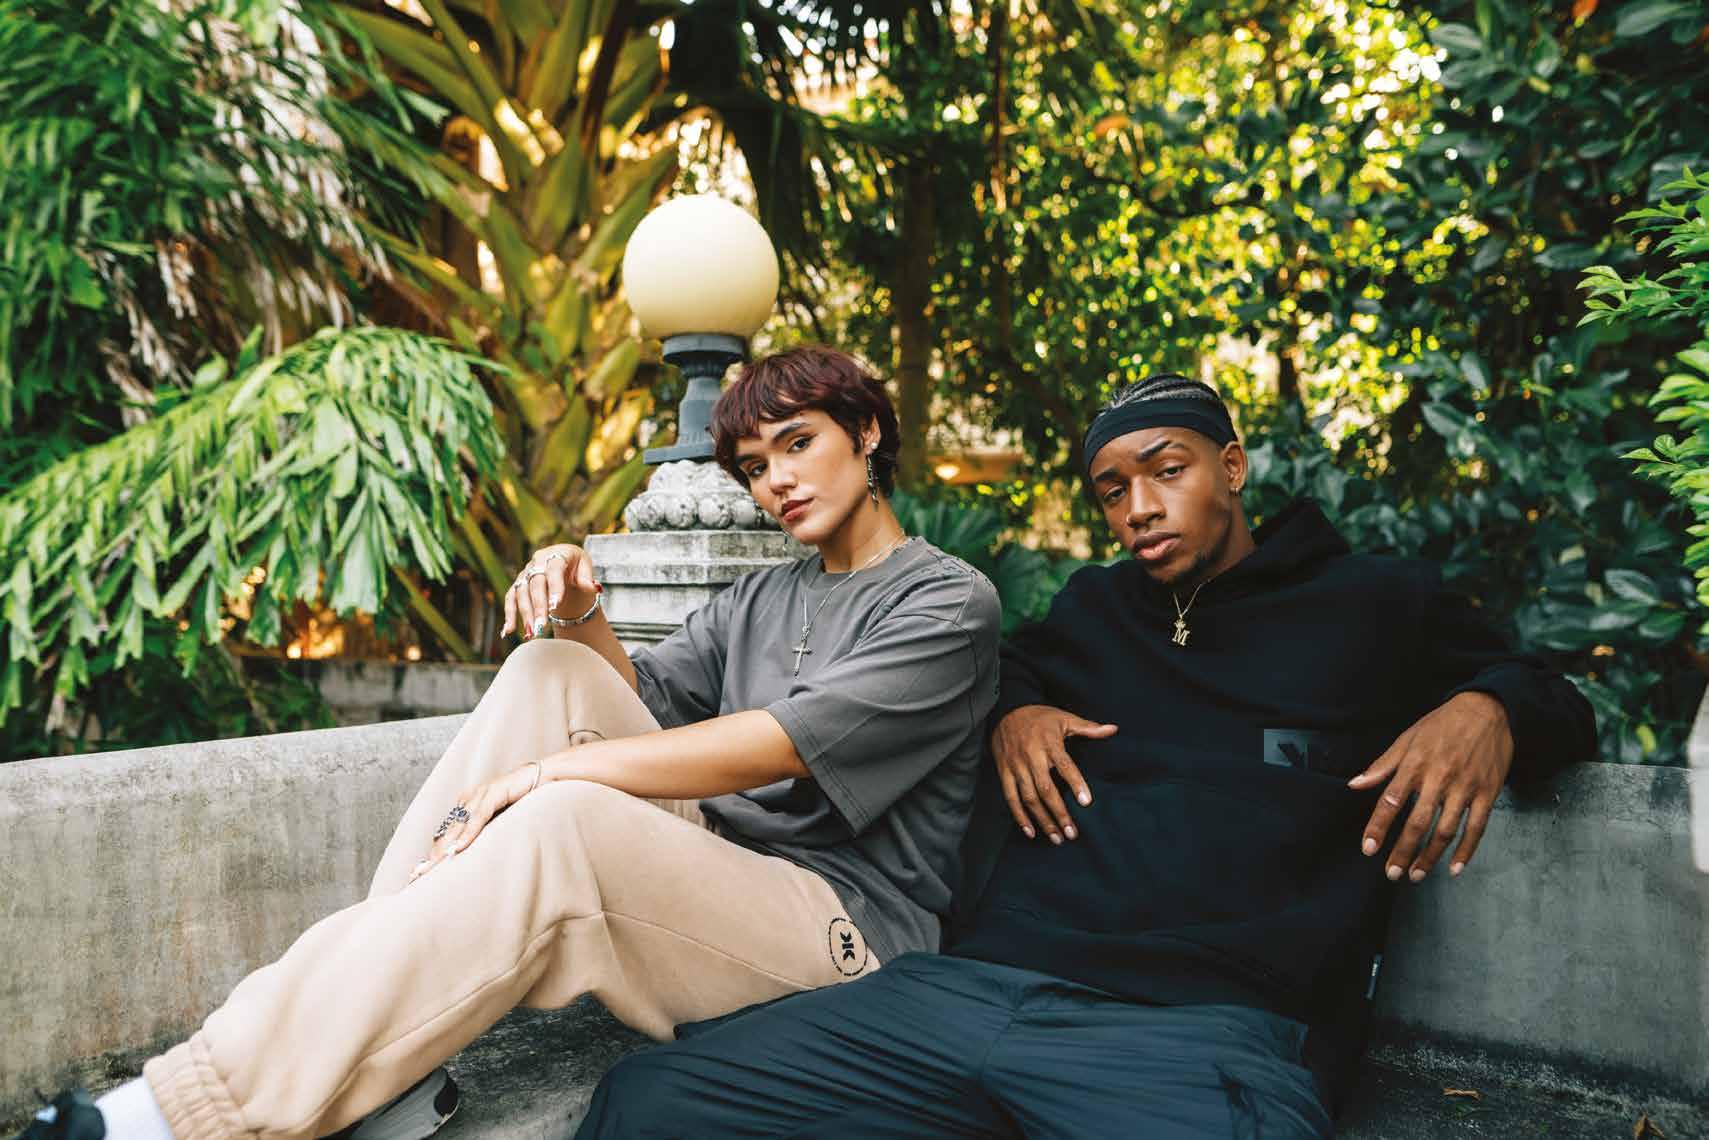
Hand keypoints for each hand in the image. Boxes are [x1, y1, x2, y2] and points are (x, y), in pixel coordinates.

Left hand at [409, 762, 541, 882]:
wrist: (544, 777)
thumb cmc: (525, 802)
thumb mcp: (501, 822)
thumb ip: (486, 833)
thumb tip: (472, 855)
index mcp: (469, 805)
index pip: (447, 831)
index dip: (436, 851)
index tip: (423, 872)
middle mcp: (470, 799)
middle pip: (448, 829)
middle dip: (435, 853)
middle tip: (421, 873)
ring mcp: (482, 793)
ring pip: (459, 824)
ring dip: (446, 846)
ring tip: (435, 865)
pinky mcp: (495, 791)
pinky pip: (479, 816)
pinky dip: (469, 833)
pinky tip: (459, 847)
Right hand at [502, 543, 599, 639]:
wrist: (562, 560)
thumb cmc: (575, 564)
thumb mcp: (585, 566)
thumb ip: (587, 578)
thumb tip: (594, 588)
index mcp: (556, 555)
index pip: (554, 570)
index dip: (554, 587)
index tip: (555, 606)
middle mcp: (537, 562)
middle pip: (536, 585)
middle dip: (538, 606)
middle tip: (541, 626)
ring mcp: (526, 573)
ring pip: (521, 593)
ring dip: (525, 614)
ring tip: (531, 633)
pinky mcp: (519, 584)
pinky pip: (511, 598)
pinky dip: (509, 614)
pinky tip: (507, 630)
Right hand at [991, 704, 1116, 843]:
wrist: (1005, 711)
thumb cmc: (1040, 717)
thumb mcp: (1064, 718)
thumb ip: (1088, 727)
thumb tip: (1113, 729)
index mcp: (1049, 743)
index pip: (1064, 765)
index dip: (1075, 783)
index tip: (1086, 802)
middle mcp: (1031, 756)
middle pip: (1045, 789)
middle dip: (1059, 813)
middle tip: (1072, 833)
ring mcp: (1016, 766)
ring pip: (1028, 798)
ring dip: (1042, 820)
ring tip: (1056, 838)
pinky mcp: (1004, 772)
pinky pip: (1010, 797)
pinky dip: (1019, 816)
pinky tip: (1030, 832)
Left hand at [1349, 691, 1512, 882]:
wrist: (1487, 710)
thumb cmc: (1442, 724)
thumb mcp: (1407, 738)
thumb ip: (1382, 765)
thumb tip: (1354, 784)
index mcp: (1415, 764)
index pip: (1390, 801)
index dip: (1378, 827)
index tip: (1369, 849)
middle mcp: (1439, 778)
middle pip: (1418, 823)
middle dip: (1403, 851)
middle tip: (1391, 873)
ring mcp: (1465, 788)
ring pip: (1446, 830)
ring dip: (1430, 856)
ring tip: (1416, 875)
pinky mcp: (1488, 794)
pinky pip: (1477, 828)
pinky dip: (1466, 851)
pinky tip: (1455, 868)